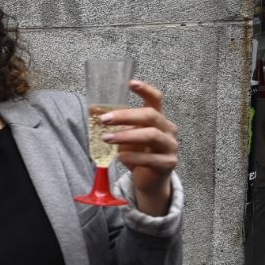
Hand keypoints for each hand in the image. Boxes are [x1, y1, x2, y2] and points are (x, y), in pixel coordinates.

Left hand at [100, 80, 179, 214]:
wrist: (150, 180)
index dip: (145, 90)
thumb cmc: (138, 154)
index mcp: (158, 118)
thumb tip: (93, 110)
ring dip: (126, 136)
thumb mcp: (126, 136)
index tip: (131, 83)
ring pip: (151, 136)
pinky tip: (120, 158)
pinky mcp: (168, 164)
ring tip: (107, 139)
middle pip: (151, 115)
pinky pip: (150, 159)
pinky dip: (133, 157)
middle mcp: (168, 129)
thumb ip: (117, 125)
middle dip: (126, 116)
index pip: (156, 99)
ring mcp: (170, 146)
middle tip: (104, 120)